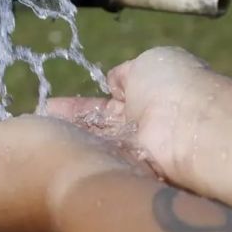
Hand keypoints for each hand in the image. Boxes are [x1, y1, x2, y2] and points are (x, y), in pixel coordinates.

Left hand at [0, 115, 139, 231]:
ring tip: (35, 141)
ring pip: (11, 184)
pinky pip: (39, 190)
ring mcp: (24, 229)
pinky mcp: (53, 222)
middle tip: (7, 132)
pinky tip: (54, 157)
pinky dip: (43, 171)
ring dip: (19, 160)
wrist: (95, 187)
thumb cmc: (29, 164)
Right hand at [48, 46, 231, 190]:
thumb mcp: (147, 63)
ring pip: (97, 142)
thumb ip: (127, 73)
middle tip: (40, 119)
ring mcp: (135, 148)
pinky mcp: (130, 169)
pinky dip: (79, 153)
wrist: (192, 126)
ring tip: (39, 134)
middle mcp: (141, 123)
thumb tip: (114, 80)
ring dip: (71, 137)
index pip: (109, 100)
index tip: (53, 104)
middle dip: (70, 122)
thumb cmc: (174, 85)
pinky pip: (100, 159)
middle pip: (98, 124)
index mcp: (149, 92)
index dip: (83, 103)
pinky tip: (53, 149)